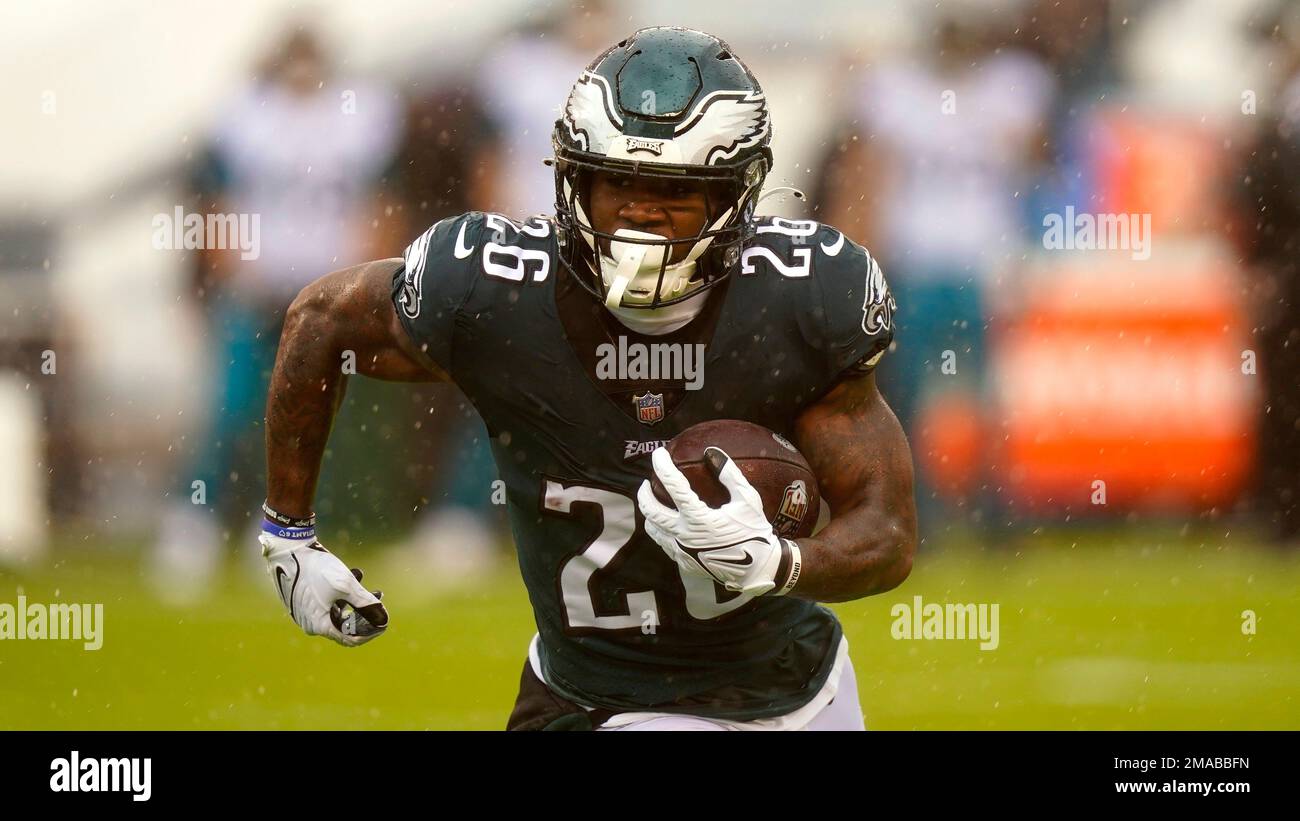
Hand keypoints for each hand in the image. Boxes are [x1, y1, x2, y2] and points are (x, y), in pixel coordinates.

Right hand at [259, 521, 388, 646]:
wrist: (288, 551)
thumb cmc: (316, 569)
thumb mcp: (346, 585)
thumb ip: (365, 602)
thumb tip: (382, 615)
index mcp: (320, 626)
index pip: (351, 639)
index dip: (370, 633)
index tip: (383, 622)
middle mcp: (311, 624)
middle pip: (345, 625)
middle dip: (364, 612)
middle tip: (377, 600)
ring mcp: (306, 613)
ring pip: (337, 611)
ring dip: (354, 599)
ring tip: (365, 581)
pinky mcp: (304, 602)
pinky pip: (327, 603)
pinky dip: (341, 594)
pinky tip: (352, 575)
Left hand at [637, 447, 800, 596]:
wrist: (758, 568)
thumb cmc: (754, 531)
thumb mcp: (748, 500)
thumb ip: (730, 474)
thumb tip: (712, 452)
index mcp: (699, 518)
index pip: (674, 487)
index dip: (663, 467)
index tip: (658, 453)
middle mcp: (685, 535)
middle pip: (651, 511)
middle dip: (644, 494)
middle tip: (646, 482)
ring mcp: (682, 551)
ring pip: (653, 529)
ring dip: (649, 513)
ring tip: (652, 502)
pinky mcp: (684, 562)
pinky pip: (664, 543)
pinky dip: (660, 530)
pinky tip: (667, 523)